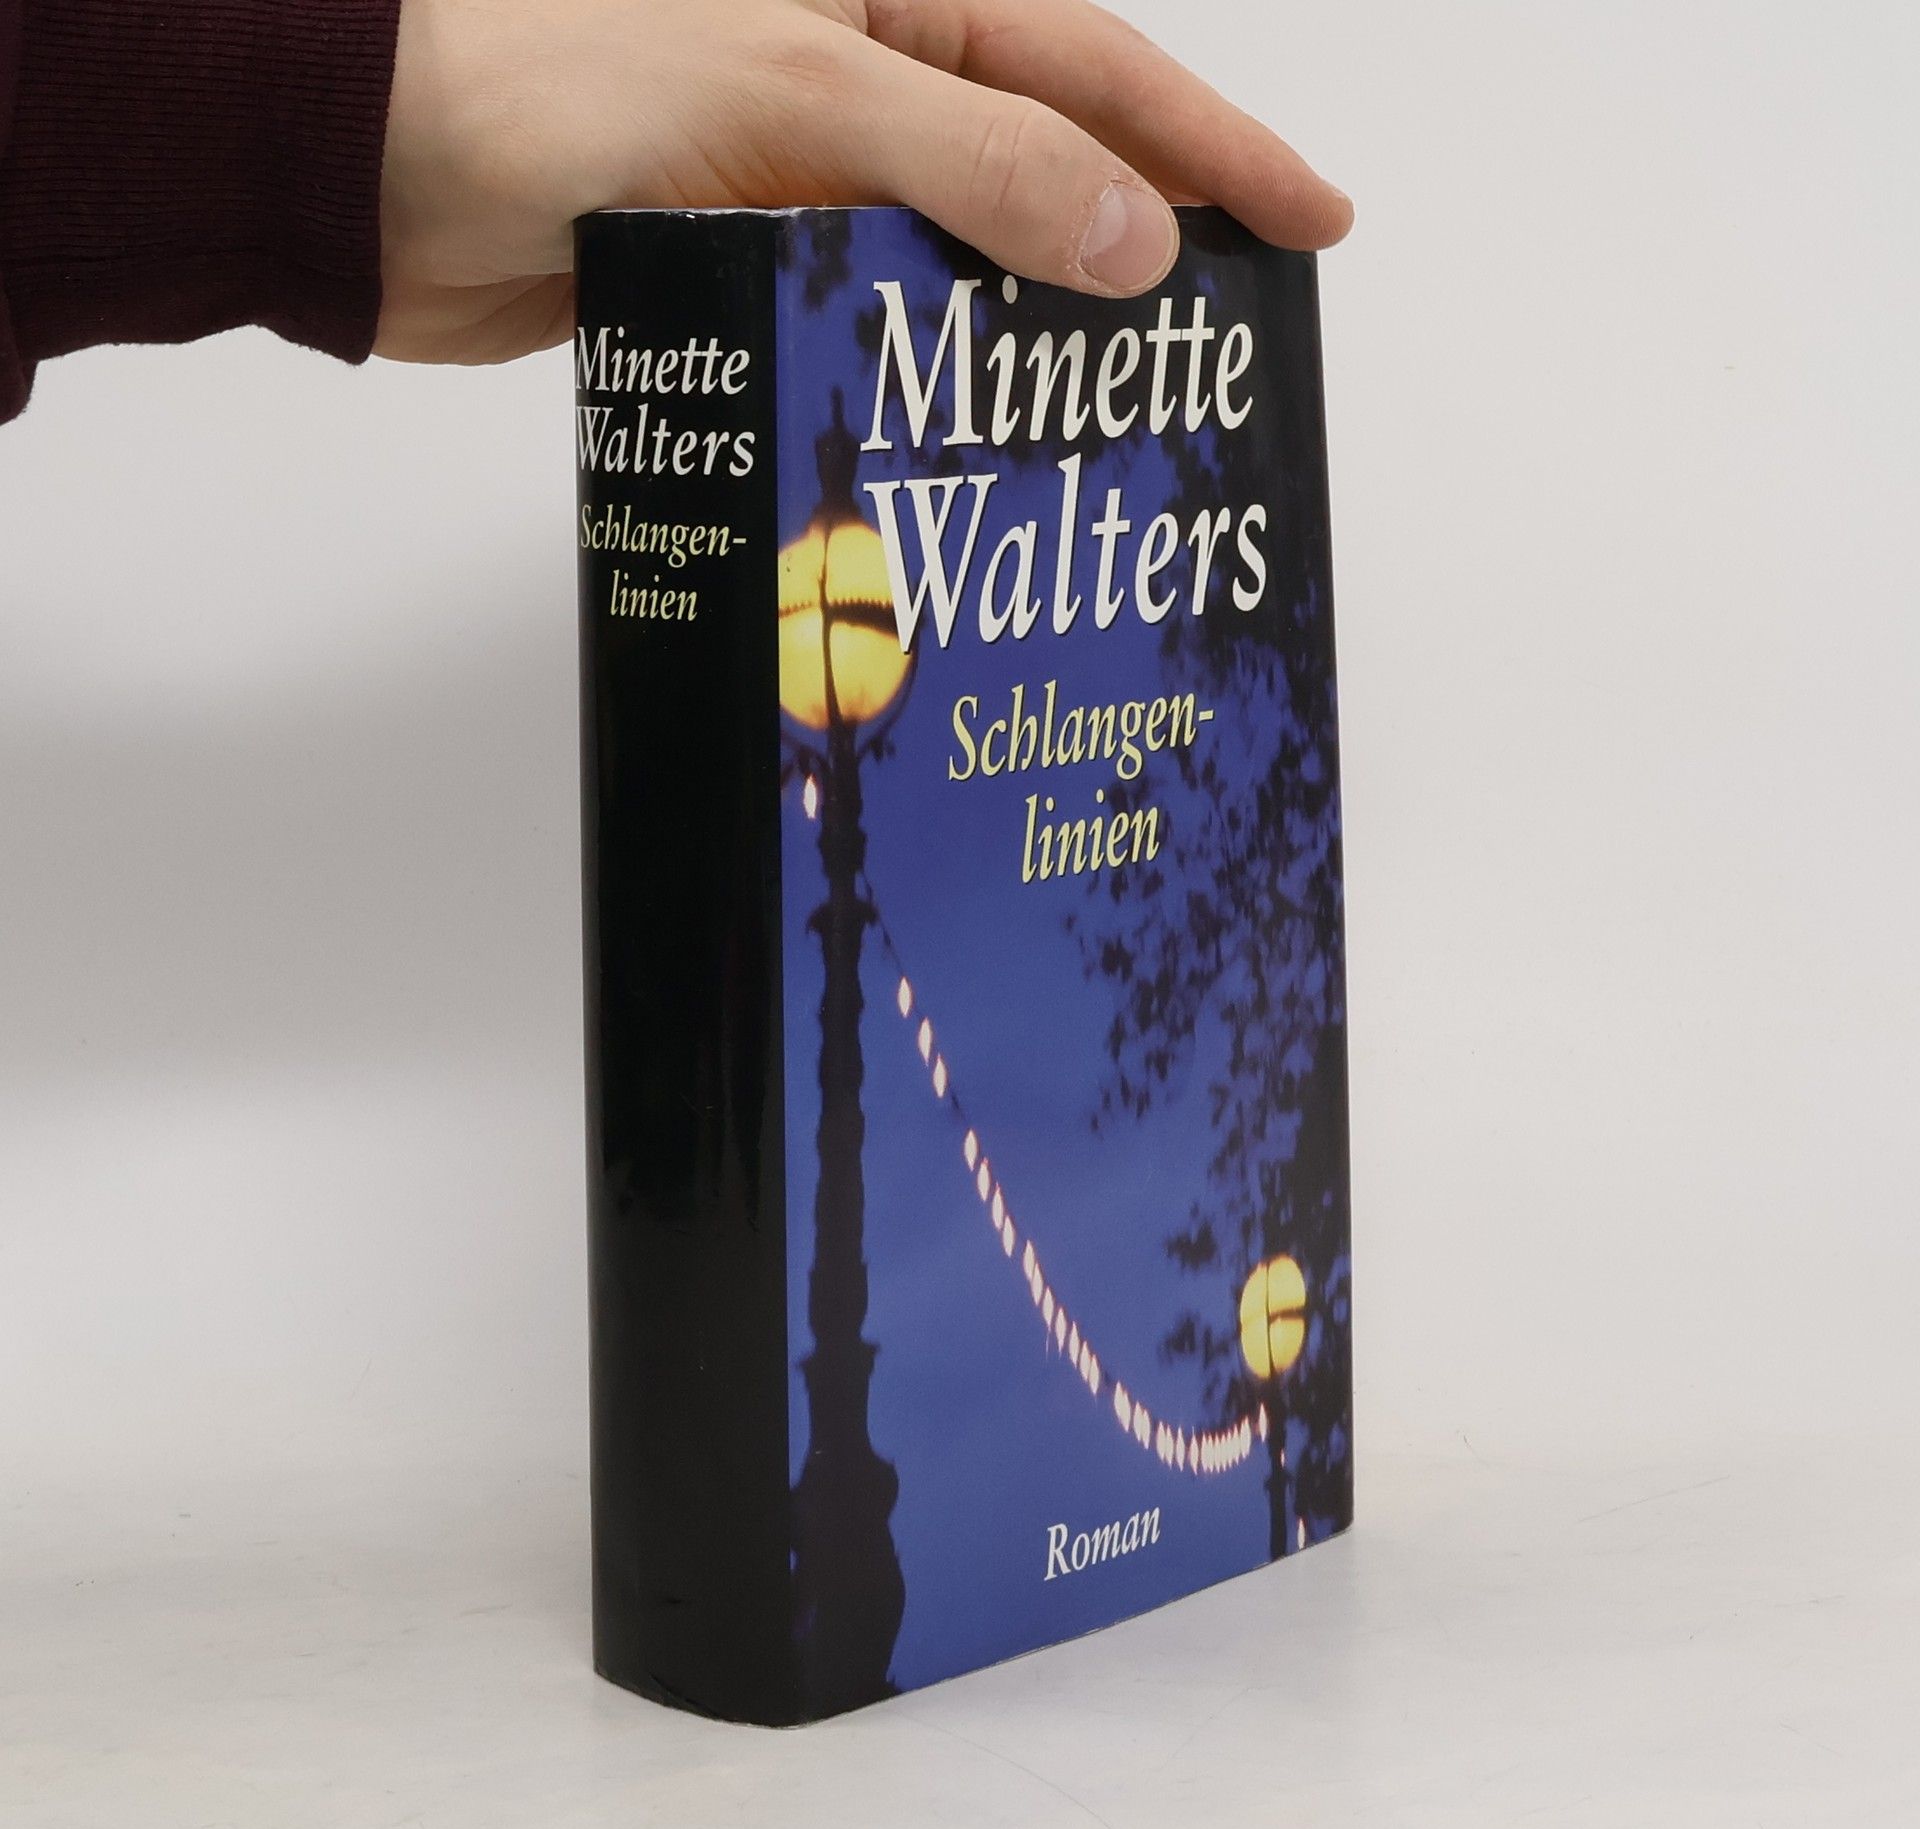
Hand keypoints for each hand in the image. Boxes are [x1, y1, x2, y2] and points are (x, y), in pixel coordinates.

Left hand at [376, 0, 1351, 364]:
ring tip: (1118, 424)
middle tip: (1233, 352)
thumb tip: (1130, 238)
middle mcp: (862, 77)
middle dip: (1143, 256)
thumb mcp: (797, 92)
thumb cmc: (553, 80)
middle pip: (1049, 171)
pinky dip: (925, 379)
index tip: (1313, 224)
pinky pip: (874, 325)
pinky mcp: (750, 269)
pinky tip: (974, 439)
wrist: (377, 177)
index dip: (1216, 150)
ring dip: (1030, 341)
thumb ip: (972, 161)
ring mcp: (806, 179)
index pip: (1098, 71)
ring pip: (962, 266)